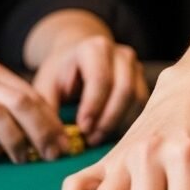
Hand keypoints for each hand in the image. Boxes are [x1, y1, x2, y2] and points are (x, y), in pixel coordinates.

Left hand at [32, 36, 147, 145]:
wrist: (78, 58)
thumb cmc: (60, 73)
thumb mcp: (46, 85)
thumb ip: (47, 109)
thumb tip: (53, 141)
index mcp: (94, 49)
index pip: (100, 79)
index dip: (93, 106)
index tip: (82, 128)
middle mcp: (121, 54)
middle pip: (124, 89)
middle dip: (108, 119)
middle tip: (91, 139)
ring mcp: (135, 67)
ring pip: (136, 99)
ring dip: (118, 122)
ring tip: (97, 138)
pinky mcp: (142, 82)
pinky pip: (141, 105)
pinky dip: (127, 122)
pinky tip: (108, 133)